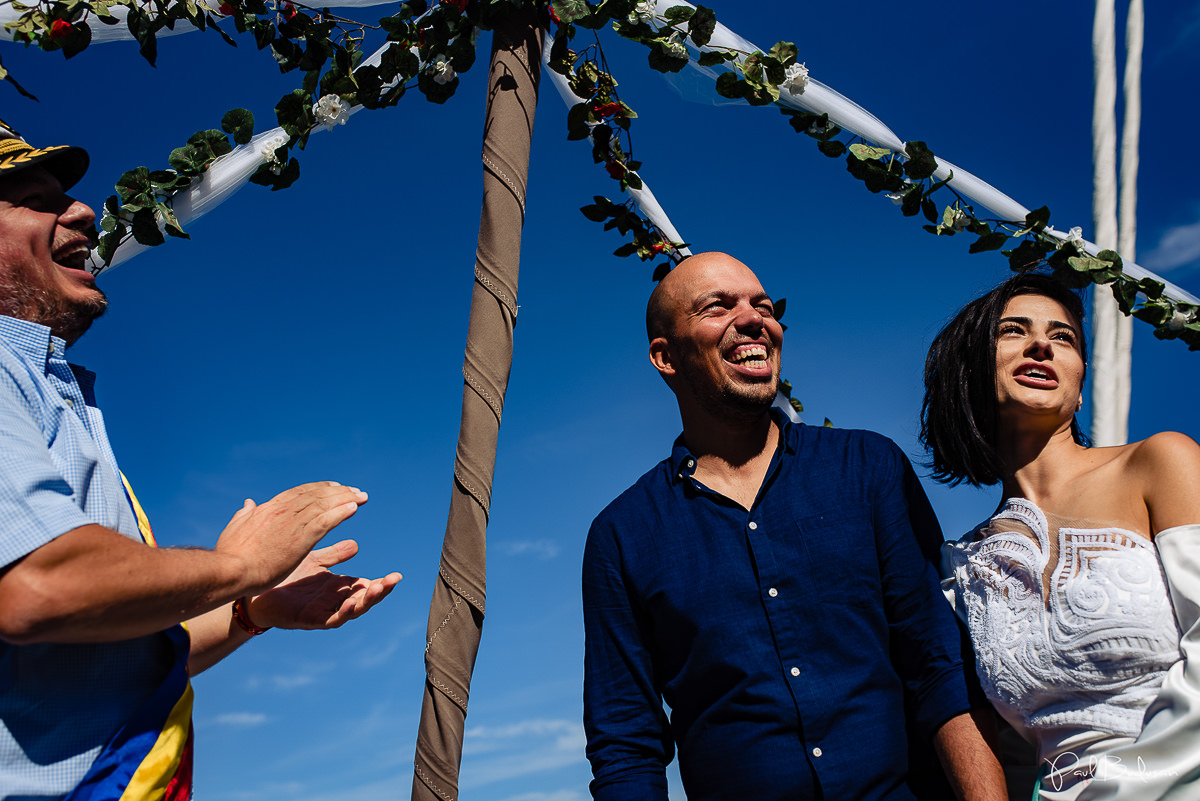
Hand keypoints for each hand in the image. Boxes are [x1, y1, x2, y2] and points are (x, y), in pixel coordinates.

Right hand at [215, 482, 368, 593]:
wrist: (230, 571)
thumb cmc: (230, 556)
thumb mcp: (235, 529)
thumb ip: (244, 515)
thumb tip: (248, 502)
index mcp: (269, 508)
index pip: (299, 493)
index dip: (319, 488)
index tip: (334, 487)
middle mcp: (283, 511)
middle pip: (316, 494)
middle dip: (338, 491)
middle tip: (355, 490)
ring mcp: (293, 524)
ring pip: (324, 504)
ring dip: (345, 499)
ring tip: (361, 497)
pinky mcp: (300, 539)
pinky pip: (326, 521)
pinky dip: (340, 513)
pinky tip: (353, 509)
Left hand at [246, 539, 401, 629]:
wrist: (253, 591)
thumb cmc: (283, 577)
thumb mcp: (313, 561)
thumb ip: (334, 554)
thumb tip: (356, 545)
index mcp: (336, 587)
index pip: (364, 585)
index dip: (380, 583)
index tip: (397, 575)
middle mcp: (332, 600)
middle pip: (363, 599)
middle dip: (380, 591)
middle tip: (394, 580)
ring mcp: (322, 611)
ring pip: (352, 610)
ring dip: (366, 601)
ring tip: (378, 589)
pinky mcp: (308, 620)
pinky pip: (330, 619)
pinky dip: (342, 613)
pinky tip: (350, 603)